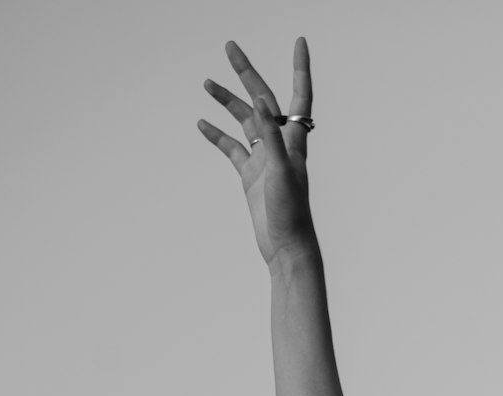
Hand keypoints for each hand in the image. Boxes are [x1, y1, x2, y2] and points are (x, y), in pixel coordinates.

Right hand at [198, 38, 317, 268]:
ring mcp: (264, 159)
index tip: (299, 41)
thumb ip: (271, 136)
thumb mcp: (280, 171)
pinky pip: (232, 149)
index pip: (299, 95)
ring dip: (227, 101)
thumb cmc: (291, 214)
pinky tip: (202, 124)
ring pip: (243, 121)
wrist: (286, 248)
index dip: (300, 68)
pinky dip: (217, 135)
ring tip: (206, 82)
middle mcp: (280, 145)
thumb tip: (262, 100)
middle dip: (247, 73)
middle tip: (230, 47)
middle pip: (263, 99)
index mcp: (294, 140)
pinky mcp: (250, 176)